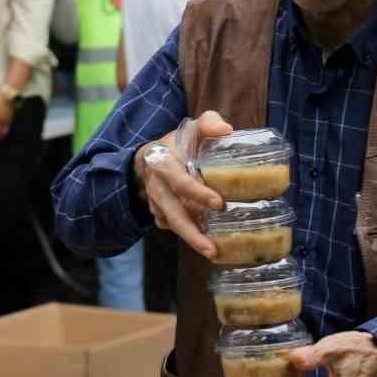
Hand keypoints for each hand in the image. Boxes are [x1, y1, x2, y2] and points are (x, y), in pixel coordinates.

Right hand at [133, 111, 232, 259]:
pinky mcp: (160, 213)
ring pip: (172, 225)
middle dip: (191, 232)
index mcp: (164, 164)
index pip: (179, 182)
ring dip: (191, 240)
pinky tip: (206, 244)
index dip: (197, 193)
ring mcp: (157, 203)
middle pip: (173, 214)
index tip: (218, 203)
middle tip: (211, 248)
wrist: (149, 156)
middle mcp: (157, 187)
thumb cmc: (178, 142)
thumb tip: (227, 130)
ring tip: (212, 253)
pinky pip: (172, 227)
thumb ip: (209, 123)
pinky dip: (187, 236)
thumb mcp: (191, 127)